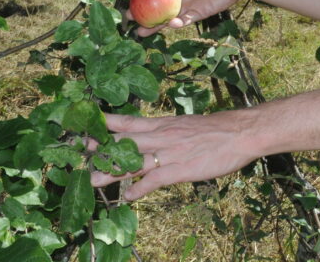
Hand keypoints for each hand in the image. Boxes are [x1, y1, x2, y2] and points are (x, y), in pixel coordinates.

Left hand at [89, 111, 255, 200]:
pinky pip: (154, 180)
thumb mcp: (188, 125)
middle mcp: (162, 136)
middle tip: (79, 151)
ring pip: (134, 162)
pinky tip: (128, 197)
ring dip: (111, 172)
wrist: (240, 132)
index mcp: (164, 124)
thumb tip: (157, 137)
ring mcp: (170, 153)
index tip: (88, 123)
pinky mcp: (180, 170)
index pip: (129, 121)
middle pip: (125, 141)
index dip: (107, 122)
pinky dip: (139, 189)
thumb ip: (170, 132)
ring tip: (92, 181)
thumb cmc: (218, 129)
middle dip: (101, 147)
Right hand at [132, 0, 252, 34]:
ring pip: (171, 19)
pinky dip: (178, 23)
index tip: (131, 3)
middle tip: (131, 22)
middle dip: (146, 18)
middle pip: (161, 10)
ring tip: (143, 32)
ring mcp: (191, 7)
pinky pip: (187, 20)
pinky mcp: (202, 13)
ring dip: (158, 27)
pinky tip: (169, 24)